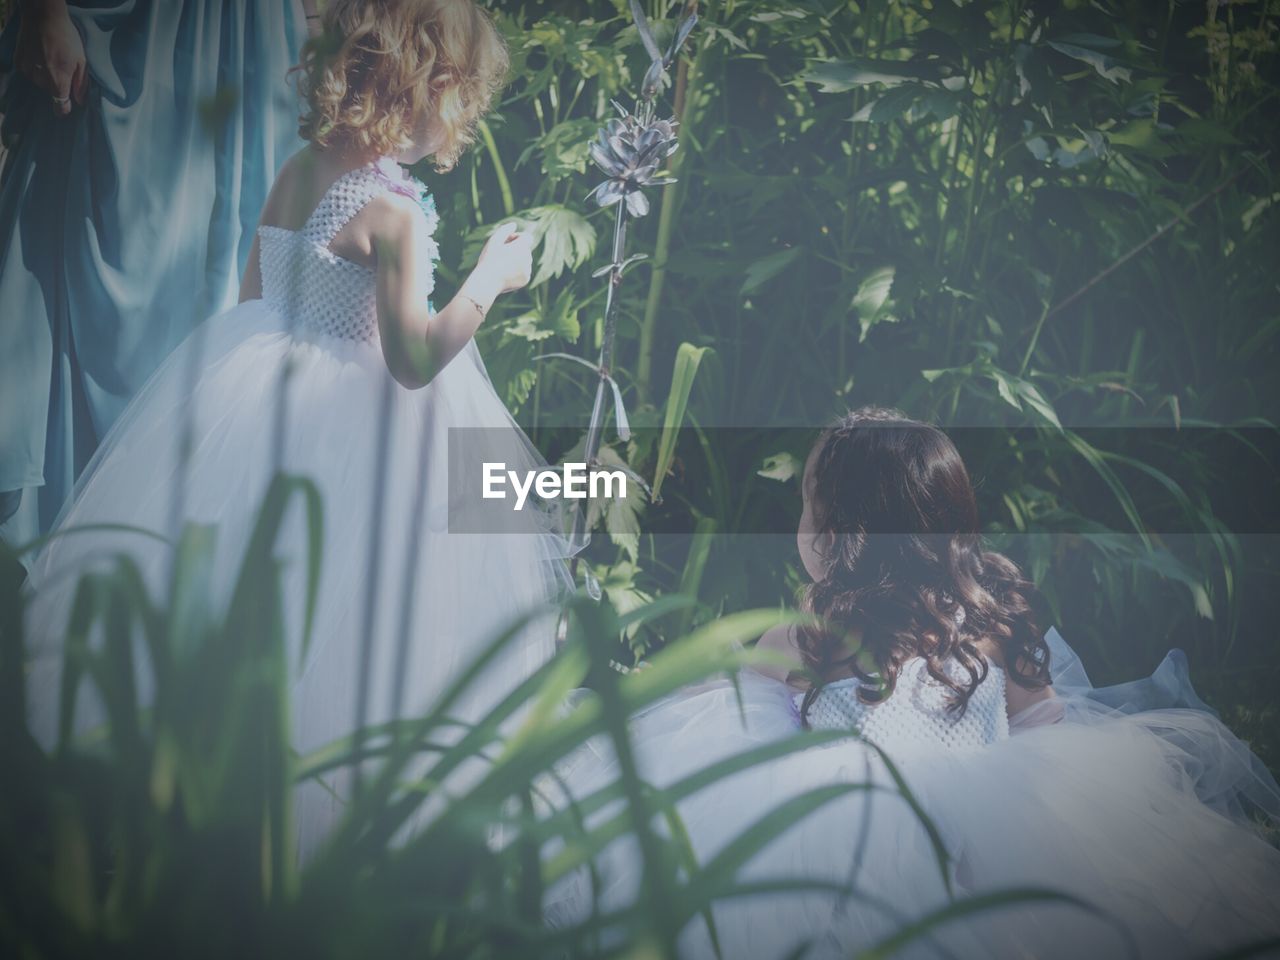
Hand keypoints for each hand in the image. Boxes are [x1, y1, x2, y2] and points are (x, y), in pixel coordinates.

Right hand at [16, 1, 87, 116]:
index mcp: (59, 79)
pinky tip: (40, 55)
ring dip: (45, 76)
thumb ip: (81, 84)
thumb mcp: (81, 60)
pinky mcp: (19, 62)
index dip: (63, 109)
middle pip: (51, 91)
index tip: (66, 109)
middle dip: (58, 84)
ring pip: (39, 83)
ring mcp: (28, 69)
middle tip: (62, 67)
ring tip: (50, 58)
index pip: (60, 105)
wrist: (42, 16)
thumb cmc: (67, 37)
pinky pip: (29, 73)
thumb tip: (79, 101)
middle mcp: (41, 77)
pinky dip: (35, 68)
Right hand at [474, 221, 533, 295]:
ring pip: (525, 261)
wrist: (488, 282)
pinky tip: (505, 273)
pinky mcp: (525, 280)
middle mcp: (528, 258)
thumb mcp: (494, 241)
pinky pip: (524, 272)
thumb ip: (504, 230)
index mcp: (522, 247)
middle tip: (501, 254)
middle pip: (526, 249)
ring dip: (516, 260)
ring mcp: (528, 270)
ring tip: (502, 264)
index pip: (527, 237)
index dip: (517, 237)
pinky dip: (517, 271)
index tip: (506, 242)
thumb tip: (514, 225)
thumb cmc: (489, 259)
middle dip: (516, 249)